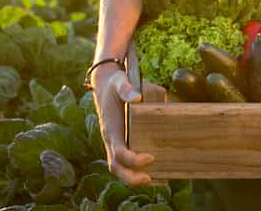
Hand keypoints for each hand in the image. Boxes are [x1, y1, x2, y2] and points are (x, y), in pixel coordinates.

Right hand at [92, 66, 154, 185]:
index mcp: (111, 128)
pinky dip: (136, 169)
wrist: (106, 84)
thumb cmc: (115, 84)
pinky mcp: (121, 141)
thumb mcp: (120, 81)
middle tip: (150, 179)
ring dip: (133, 177)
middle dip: (131, 178)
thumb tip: (137, 98)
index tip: (150, 157)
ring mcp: (115, 142)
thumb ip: (126, 89)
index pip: (118, 152)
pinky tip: (154, 171)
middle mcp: (111, 139)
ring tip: (155, 179)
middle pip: (116, 167)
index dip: (133, 160)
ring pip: (120, 167)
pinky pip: (126, 161)